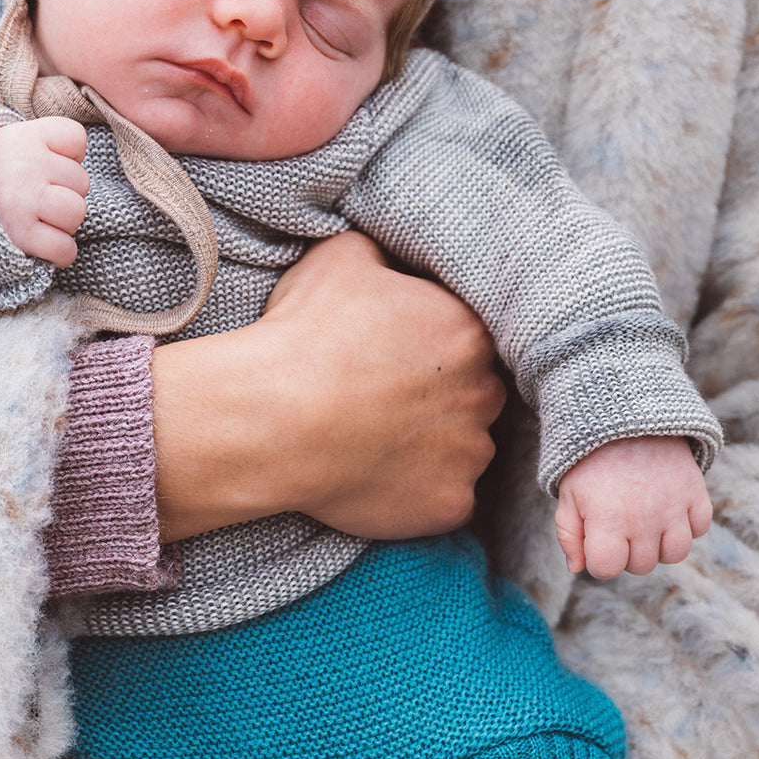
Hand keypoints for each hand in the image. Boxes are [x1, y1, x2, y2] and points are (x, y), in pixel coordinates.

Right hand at [0, 117, 89, 266]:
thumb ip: (32, 142)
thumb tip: (73, 155)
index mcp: (22, 137)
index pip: (75, 137)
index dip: (67, 155)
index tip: (43, 165)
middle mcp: (27, 165)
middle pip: (80, 181)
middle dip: (64, 193)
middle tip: (34, 199)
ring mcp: (25, 200)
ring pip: (76, 212)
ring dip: (63, 223)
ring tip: (38, 221)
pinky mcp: (22, 234)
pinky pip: (66, 249)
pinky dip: (59, 253)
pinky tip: (41, 246)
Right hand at [152, 232, 505, 540]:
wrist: (273, 420)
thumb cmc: (305, 336)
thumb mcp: (342, 257)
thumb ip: (386, 253)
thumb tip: (393, 255)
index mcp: (469, 330)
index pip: (471, 337)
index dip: (434, 348)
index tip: (399, 357)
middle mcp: (485, 392)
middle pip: (476, 394)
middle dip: (442, 397)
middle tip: (388, 400)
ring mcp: (470, 454)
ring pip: (465, 449)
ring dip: (436, 446)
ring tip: (379, 442)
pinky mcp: (451, 505)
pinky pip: (447, 499)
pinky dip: (420, 492)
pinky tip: (380, 477)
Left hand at [554, 436, 711, 577]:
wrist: (624, 415)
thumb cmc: (590, 461)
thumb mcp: (569, 494)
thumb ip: (569, 535)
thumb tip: (577, 567)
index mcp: (607, 519)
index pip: (607, 569)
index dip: (600, 560)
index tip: (597, 540)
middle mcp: (643, 518)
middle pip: (641, 566)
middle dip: (627, 553)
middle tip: (620, 524)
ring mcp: (673, 505)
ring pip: (675, 554)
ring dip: (659, 545)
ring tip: (645, 522)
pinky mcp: (695, 490)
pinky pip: (700, 528)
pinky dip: (687, 525)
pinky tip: (668, 509)